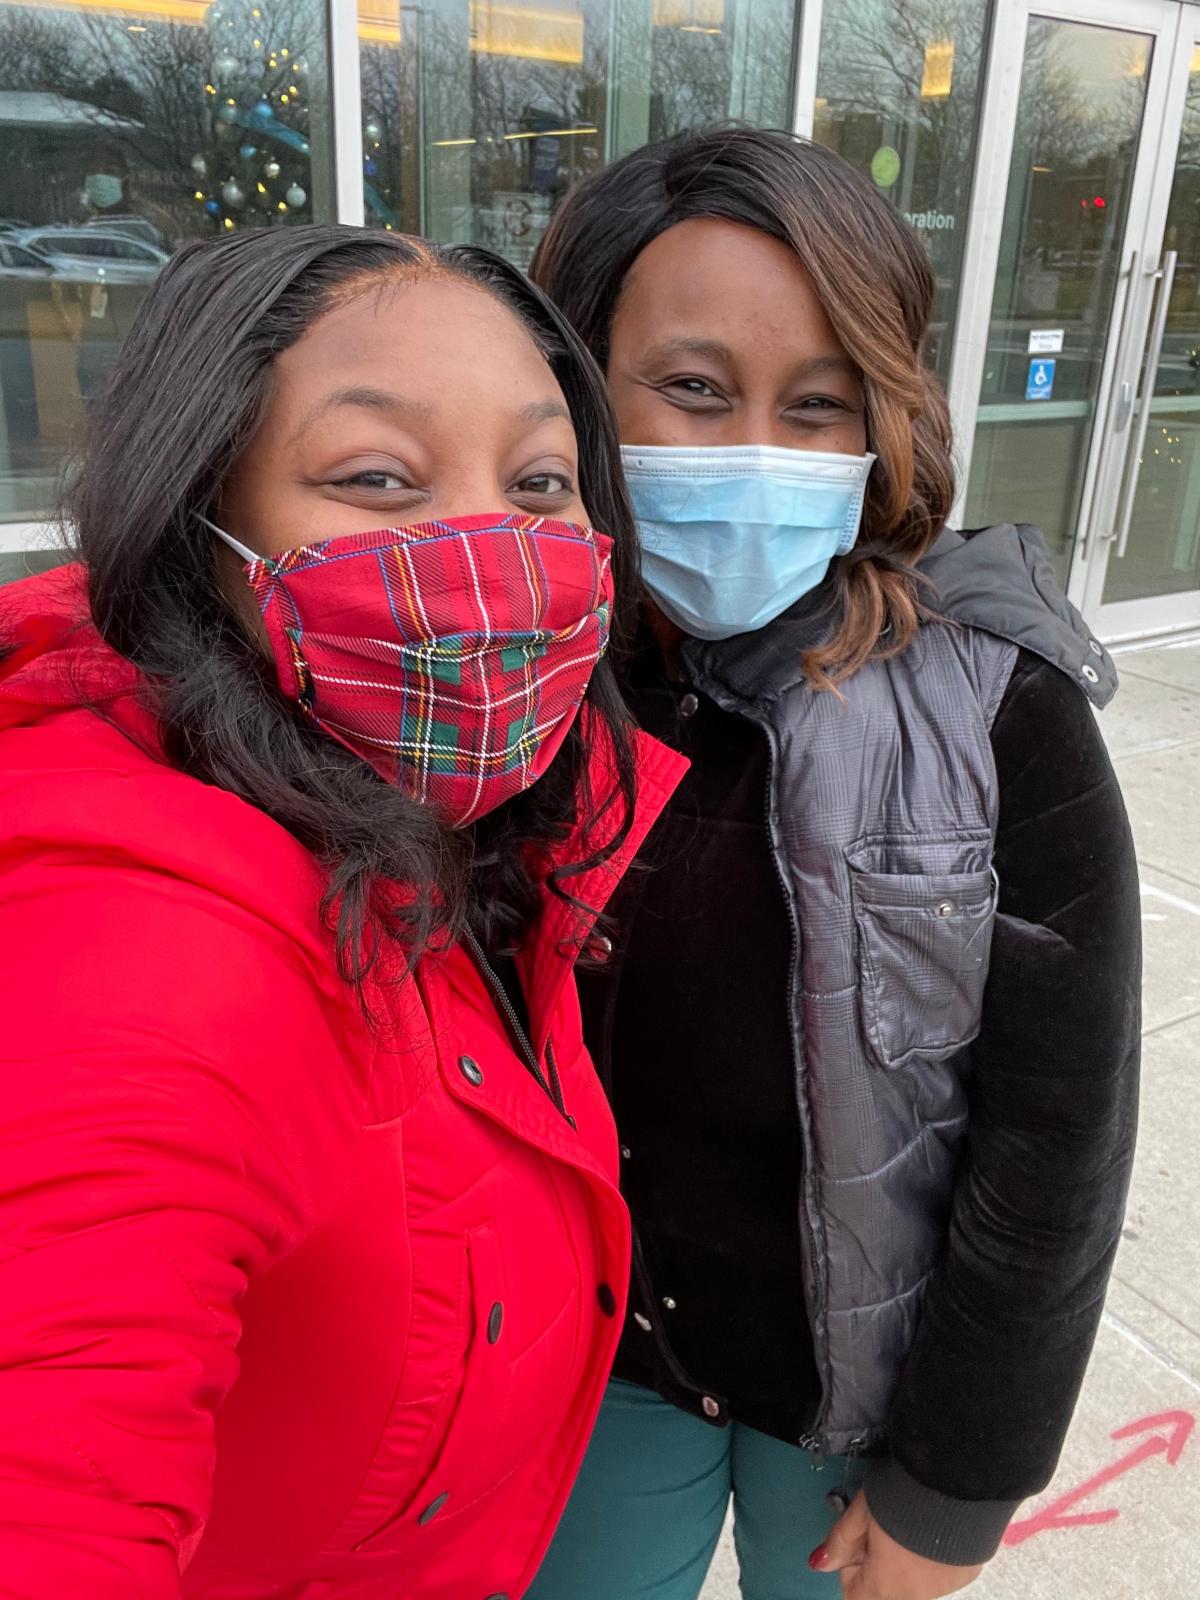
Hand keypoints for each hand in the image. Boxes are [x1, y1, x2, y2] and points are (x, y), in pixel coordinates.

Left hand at [811, 1491, 983, 1598]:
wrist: (956, 1482)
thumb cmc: (901, 1496)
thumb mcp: (861, 1512)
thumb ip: (839, 1542)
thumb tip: (819, 1563)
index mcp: (886, 1585)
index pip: (855, 1596)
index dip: (849, 1569)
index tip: (855, 1542)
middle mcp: (916, 1595)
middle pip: (886, 1590)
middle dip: (877, 1563)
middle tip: (878, 1525)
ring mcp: (945, 1587)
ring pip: (914, 1583)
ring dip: (905, 1562)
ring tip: (907, 1522)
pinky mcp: (968, 1573)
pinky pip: (940, 1574)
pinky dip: (931, 1558)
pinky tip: (932, 1526)